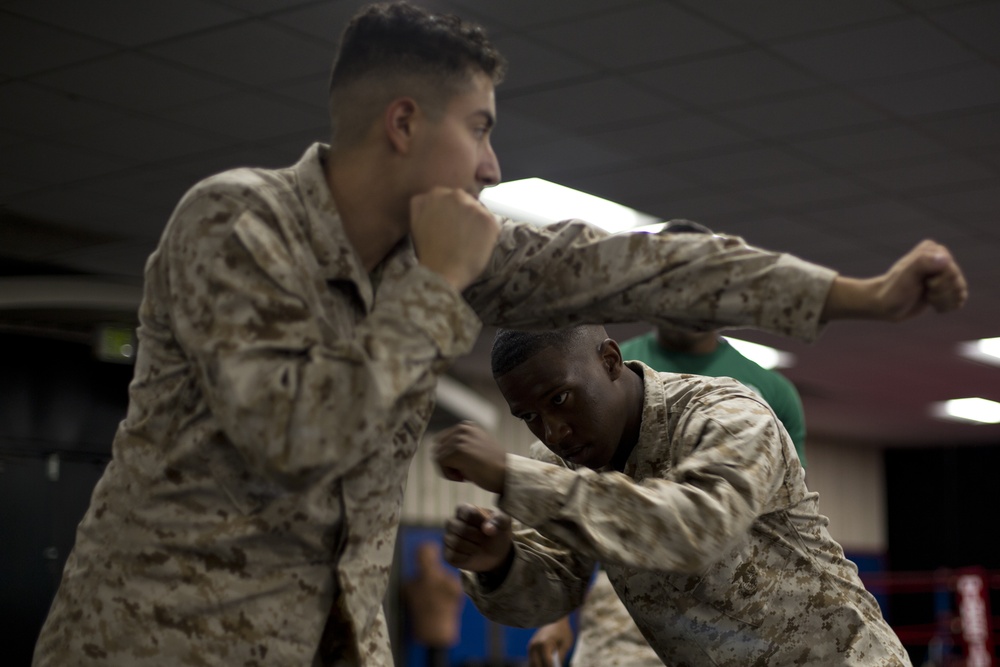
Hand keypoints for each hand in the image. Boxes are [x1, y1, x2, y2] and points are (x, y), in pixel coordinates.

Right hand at [410, 187, 500, 290]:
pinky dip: (486, 233)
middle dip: (463, 213)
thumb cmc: (428, 253)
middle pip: (464, 199)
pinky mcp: (487, 218)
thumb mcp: (416, 222)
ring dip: (475, 222)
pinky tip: (476, 245)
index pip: (448, 196)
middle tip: (460, 234)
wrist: (441, 272)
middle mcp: (453, 195)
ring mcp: (471, 205)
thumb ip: (423, 205)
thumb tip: (431, 200)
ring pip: (477, 210)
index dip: (450, 212)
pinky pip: (490, 222)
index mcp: (433, 194)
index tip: (450, 225)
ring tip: (467, 241)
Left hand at [433, 421, 506, 493]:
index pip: (442, 441)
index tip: (463, 466)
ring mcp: (460, 438)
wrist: (507, 474)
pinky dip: (449, 474)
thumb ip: (459, 445)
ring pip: (438, 457)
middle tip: (463, 472)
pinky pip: (441, 464)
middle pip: (437, 448)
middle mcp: (462, 428)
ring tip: (465, 475)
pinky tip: (464, 477)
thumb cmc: (493, 466)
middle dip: (447, 463)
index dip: (448, 457)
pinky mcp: (458, 450)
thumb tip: (436, 453)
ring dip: (448, 469)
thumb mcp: (475, 448)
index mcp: (466, 426)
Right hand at [443, 503, 512, 572]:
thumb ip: (499, 520)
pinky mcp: (447, 554)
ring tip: (479, 547)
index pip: (468, 513)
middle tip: (485, 540)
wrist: (496, 554)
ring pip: (455, 543)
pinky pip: (453, 556)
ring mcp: (448, 538)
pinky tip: (472, 555)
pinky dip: (466, 558)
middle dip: (477, 537)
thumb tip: (488, 529)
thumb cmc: (497, 533)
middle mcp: (452, 522)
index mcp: (464, 509)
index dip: (480, 522)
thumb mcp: (504, 523)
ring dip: (473, 548)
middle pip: (460, 529)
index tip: (488, 527)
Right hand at [527, 617, 573, 666]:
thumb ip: (560, 657)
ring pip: (532, 665)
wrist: (553, 617)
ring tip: (548, 666)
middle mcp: (534, 646)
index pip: (548, 664)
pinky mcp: (530, 648)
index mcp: (544, 644)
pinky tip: (544, 665)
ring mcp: (531, 647)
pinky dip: (537, 665)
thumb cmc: (562, 631)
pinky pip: (532, 661)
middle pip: (537, 666)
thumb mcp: (565, 644)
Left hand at [823, 240, 967, 320]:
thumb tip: (945, 259)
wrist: (884, 305)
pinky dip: (946, 306)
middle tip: (923, 290)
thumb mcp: (906, 275)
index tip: (921, 283)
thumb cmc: (893, 290)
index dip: (938, 283)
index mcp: (934, 249)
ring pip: (960, 292)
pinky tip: (932, 304)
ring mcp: (943, 273)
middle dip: (941, 293)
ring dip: (943, 300)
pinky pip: (959, 300)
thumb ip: (923, 263)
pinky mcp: (944, 287)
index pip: (951, 271)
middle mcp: (941, 258)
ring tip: (926, 297)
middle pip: (957, 282)